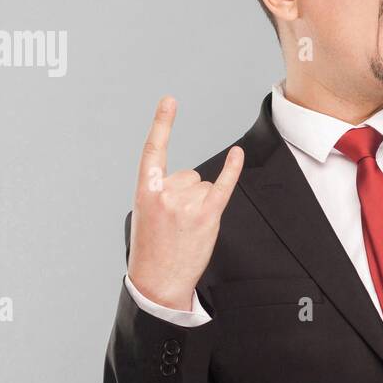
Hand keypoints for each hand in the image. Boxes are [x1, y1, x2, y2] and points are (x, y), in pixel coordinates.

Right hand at [127, 96, 243, 310]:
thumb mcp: (145, 214)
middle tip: (176, 223)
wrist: (157, 282)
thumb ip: (162, 190)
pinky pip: (223, 186)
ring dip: (200, 204)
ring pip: (204, 185)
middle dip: (186, 195)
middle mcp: (166, 193)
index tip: (170, 101)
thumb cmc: (152, 249)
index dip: (162, 123)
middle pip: (189, 174)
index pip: (154, 149)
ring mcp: (186, 204)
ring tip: (187, 229)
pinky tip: (238, 154)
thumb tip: (192, 179)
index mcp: (145, 190)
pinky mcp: (207, 216)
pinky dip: (232, 170)